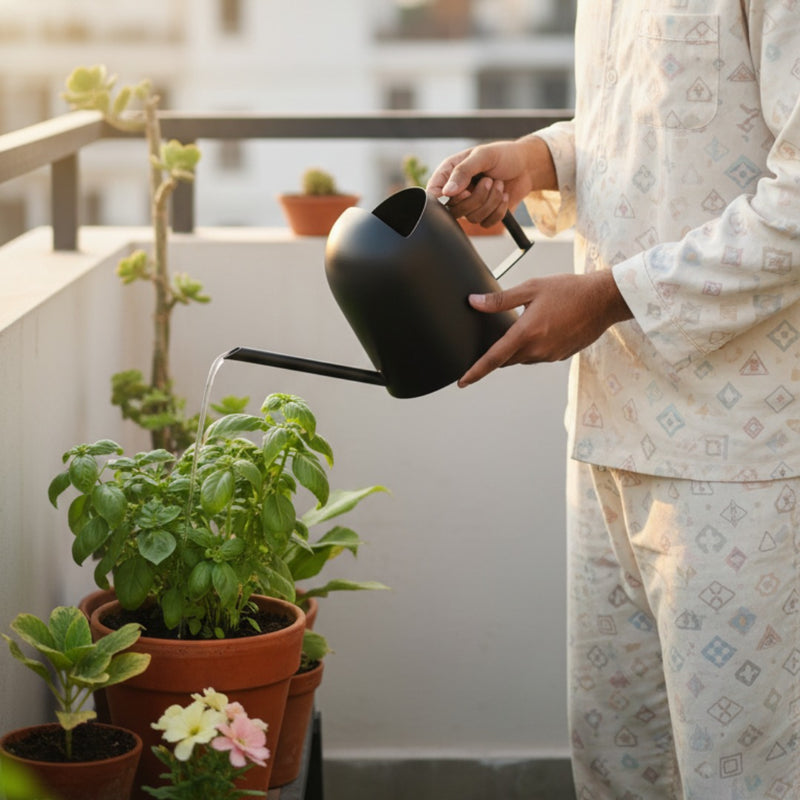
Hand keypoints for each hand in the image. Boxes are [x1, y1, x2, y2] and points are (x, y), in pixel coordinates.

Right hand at [426, 136, 556, 226]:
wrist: (526, 167)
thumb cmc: (503, 156)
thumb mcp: (483, 156)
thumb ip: (463, 171)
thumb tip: (447, 192)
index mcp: (450, 173)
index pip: (433, 191)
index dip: (442, 196)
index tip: (462, 190)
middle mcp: (457, 192)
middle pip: (454, 210)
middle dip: (477, 197)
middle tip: (489, 180)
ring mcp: (470, 205)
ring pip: (472, 217)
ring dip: (491, 201)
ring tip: (499, 184)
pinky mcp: (484, 215)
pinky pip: (486, 223)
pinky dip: (499, 210)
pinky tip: (504, 195)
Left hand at [458, 271, 632, 386]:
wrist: (604, 299)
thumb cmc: (569, 290)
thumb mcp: (531, 288)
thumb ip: (500, 300)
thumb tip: (474, 302)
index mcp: (526, 333)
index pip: (494, 358)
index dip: (475, 371)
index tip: (461, 382)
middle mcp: (538, 350)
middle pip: (507, 359)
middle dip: (497, 354)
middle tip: (494, 338)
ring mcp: (551, 355)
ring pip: (523, 358)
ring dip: (517, 348)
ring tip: (525, 326)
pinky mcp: (561, 356)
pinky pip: (539, 356)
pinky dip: (534, 346)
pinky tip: (543, 328)